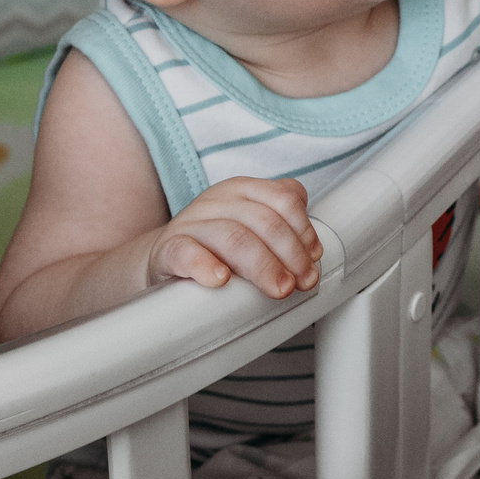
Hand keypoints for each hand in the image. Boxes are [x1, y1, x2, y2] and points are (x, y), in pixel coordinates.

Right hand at [144, 176, 320, 299]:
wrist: (165, 259)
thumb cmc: (218, 246)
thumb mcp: (253, 227)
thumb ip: (283, 226)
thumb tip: (312, 252)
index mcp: (243, 189)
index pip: (283, 200)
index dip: (304, 231)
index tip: (313, 259)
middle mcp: (217, 200)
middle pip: (264, 221)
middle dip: (291, 254)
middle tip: (302, 282)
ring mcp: (191, 223)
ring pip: (233, 236)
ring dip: (263, 266)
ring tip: (279, 289)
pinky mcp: (168, 249)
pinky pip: (186, 252)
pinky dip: (205, 266)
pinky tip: (221, 280)